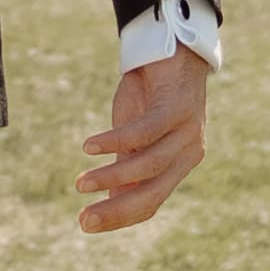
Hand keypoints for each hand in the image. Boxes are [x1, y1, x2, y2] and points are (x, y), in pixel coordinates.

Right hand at [75, 43, 209, 232]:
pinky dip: (115, 141)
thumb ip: (126, 164)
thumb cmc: (150, 92)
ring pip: (149, 165)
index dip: (118, 216)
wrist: (169, 46)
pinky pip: (145, 132)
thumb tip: (109, 200)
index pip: (150, 202)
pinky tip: (89, 146)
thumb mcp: (134, 135)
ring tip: (81, 183)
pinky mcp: (178, 107)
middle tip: (83, 220)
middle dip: (116, 209)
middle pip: (152, 193)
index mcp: (179, 165)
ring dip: (111, 176)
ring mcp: (187, 130)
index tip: (84, 223)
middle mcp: (189, 153)